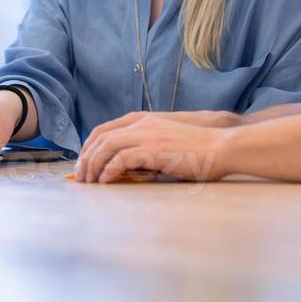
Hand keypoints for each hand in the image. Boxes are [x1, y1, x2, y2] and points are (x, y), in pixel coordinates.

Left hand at [74, 113, 232, 183]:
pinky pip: (120, 159)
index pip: (104, 129)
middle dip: (85, 157)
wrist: (221, 147)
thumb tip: (126, 168)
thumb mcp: (166, 142)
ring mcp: (147, 135)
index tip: (83, 162)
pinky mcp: (152, 150)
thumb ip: (145, 148)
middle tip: (79, 176)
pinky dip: (108, 170)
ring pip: (105, 147)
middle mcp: (141, 123)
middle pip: (100, 137)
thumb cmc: (198, 150)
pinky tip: (105, 181)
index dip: (89, 146)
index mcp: (143, 119)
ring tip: (88, 182)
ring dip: (92, 165)